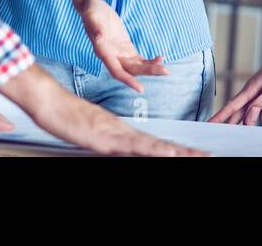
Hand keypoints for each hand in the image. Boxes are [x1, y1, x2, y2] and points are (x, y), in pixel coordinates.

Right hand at [0, 64, 204, 155]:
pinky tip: (167, 153)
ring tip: (197, 156)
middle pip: (161, 144)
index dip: (176, 150)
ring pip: (153, 146)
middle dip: (185, 152)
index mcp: (124, 133)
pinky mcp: (108, 139)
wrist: (54, 105)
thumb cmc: (70, 119)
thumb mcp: (94, 135)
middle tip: (208, 156)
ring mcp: (118, 135)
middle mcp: (126, 132)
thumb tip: (124, 147)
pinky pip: (134, 147)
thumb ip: (111, 141)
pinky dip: (153, 150)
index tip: (195, 155)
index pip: (155, 144)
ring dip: (176, 152)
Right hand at [77, 0, 167, 92]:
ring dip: (151, 68)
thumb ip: (95, 26)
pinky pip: (138, 59)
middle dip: (148, 72)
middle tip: (166, 71)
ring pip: (137, 66)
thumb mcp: (91, 14)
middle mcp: (111, 56)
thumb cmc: (91, 10)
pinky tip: (160, 58)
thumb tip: (98, 37)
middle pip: (131, 70)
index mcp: (103, 52)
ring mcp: (119, 53)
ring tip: (165, 68)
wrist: (93, 8)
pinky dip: (149, 61)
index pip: (117, 71)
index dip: (128, 80)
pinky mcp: (125, 48)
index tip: (140, 89)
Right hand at [209, 36, 261, 126]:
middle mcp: (254, 92)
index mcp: (251, 88)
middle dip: (229, 123)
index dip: (221, 115)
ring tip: (244, 136)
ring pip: (251, 113)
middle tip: (220, 134)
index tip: (210, 123)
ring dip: (248, 124)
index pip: (232, 105)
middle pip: (238, 112)